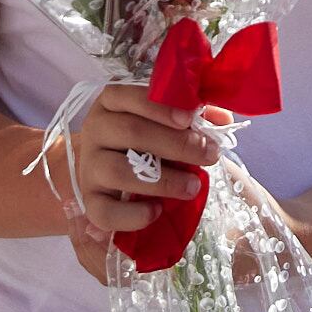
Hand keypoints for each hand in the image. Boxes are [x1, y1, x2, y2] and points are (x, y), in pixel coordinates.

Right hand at [54, 85, 221, 284]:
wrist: (104, 170)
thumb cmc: (141, 140)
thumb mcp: (161, 121)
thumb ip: (190, 117)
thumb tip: (223, 118)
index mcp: (112, 102)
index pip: (130, 96)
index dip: (160, 107)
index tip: (190, 119)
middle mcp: (95, 130)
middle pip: (131, 132)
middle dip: (176, 145)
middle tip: (209, 155)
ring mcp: (89, 166)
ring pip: (118, 171)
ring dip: (162, 180)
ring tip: (193, 186)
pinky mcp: (89, 200)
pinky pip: (104, 212)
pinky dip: (133, 215)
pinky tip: (157, 212)